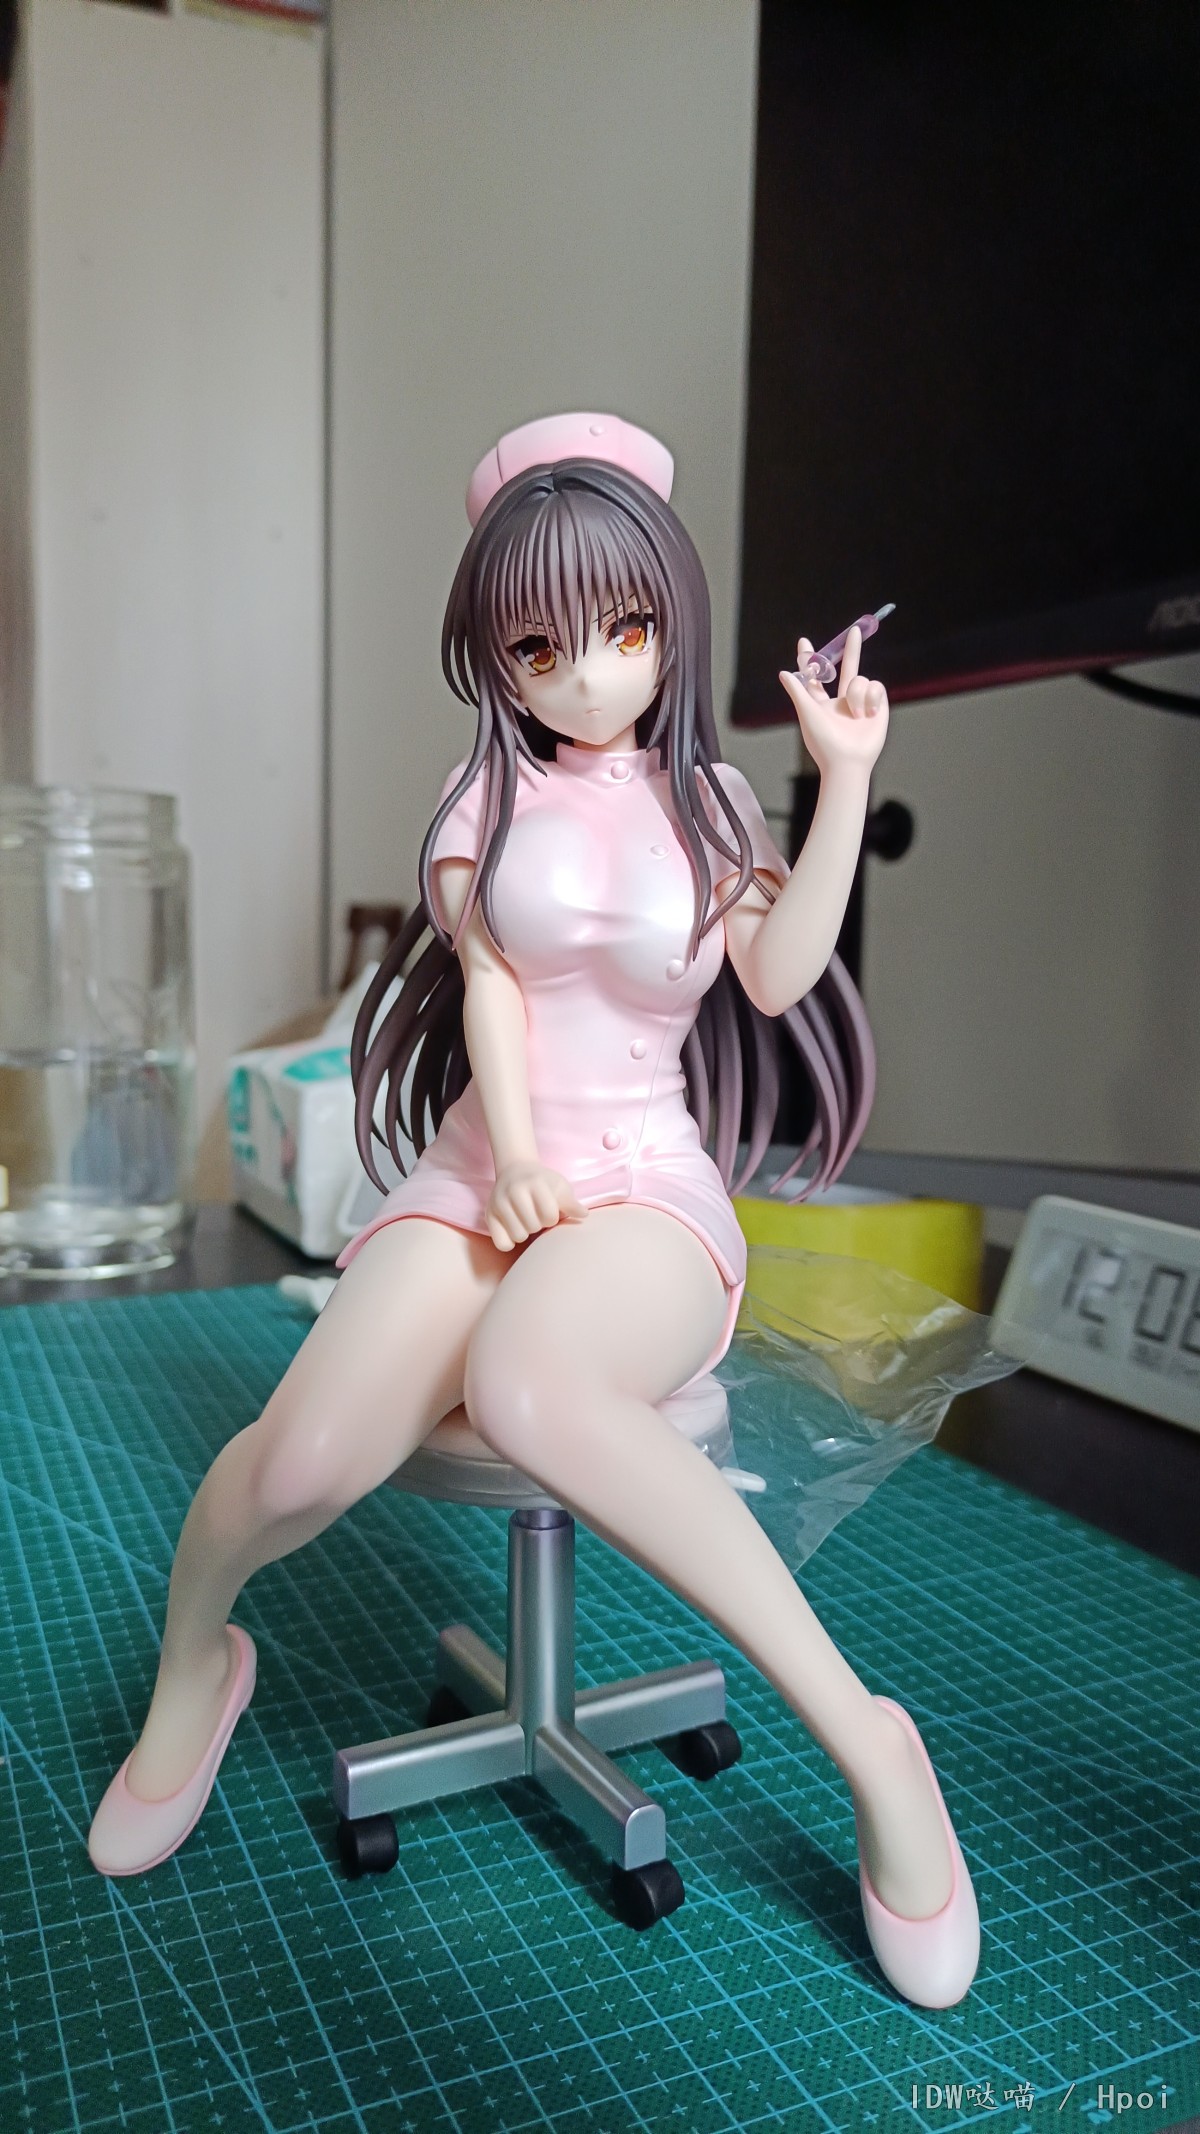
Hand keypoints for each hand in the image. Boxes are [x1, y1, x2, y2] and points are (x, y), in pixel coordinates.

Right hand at [486, 1161, 587, 1251]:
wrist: (515, 1170)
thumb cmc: (542, 1182)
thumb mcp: (560, 1186)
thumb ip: (571, 1202)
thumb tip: (583, 1214)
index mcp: (535, 1183)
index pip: (549, 1215)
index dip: (553, 1217)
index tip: (550, 1210)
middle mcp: (514, 1190)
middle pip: (533, 1226)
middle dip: (539, 1224)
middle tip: (536, 1215)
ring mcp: (499, 1202)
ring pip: (518, 1236)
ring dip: (526, 1233)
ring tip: (526, 1221)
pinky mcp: (489, 1214)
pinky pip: (501, 1243)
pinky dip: (509, 1242)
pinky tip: (514, 1229)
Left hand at [778, 623, 888, 776]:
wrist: (849, 761)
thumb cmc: (824, 742)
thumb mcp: (808, 713)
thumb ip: (798, 691)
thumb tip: (783, 673)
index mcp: (821, 702)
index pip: (814, 676)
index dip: (809, 659)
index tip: (803, 642)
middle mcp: (841, 700)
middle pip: (846, 667)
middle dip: (850, 649)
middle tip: (854, 630)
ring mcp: (860, 702)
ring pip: (860, 678)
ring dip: (857, 695)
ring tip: (856, 716)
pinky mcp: (877, 705)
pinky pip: (876, 685)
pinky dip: (872, 699)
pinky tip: (869, 715)